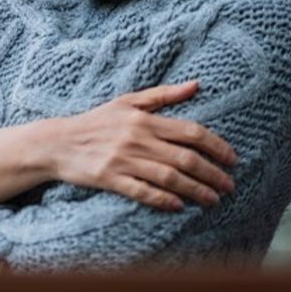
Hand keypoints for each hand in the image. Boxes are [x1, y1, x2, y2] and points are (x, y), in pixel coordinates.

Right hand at [48, 80, 237, 210]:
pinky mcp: (110, 179)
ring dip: (195, 190)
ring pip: (169, 177)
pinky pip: (142, 191)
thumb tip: (196, 85)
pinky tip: (179, 206)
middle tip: (230, 185)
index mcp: (143, 119)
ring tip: (213, 200)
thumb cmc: (95, 122)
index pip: (189, 131)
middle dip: (212, 173)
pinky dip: (163, 199)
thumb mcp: (127, 102)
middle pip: (185, 157)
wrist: (57, 142)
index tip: (233, 159)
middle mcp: (136, 139)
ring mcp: (123, 160)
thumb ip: (163, 95)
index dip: (216, 146)